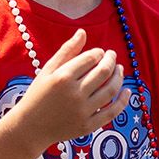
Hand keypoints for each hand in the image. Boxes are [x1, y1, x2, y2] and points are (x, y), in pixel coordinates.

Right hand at [8, 27, 129, 149]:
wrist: (30, 127)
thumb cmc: (38, 95)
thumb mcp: (48, 70)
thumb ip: (66, 51)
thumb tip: (82, 32)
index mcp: (63, 77)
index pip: (91, 58)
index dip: (99, 53)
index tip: (99, 52)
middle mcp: (74, 94)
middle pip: (103, 72)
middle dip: (111, 60)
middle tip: (112, 56)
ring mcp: (82, 111)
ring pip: (110, 90)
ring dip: (119, 77)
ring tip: (119, 69)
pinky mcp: (88, 126)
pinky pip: (111, 113)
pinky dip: (122, 102)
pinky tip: (127, 91)